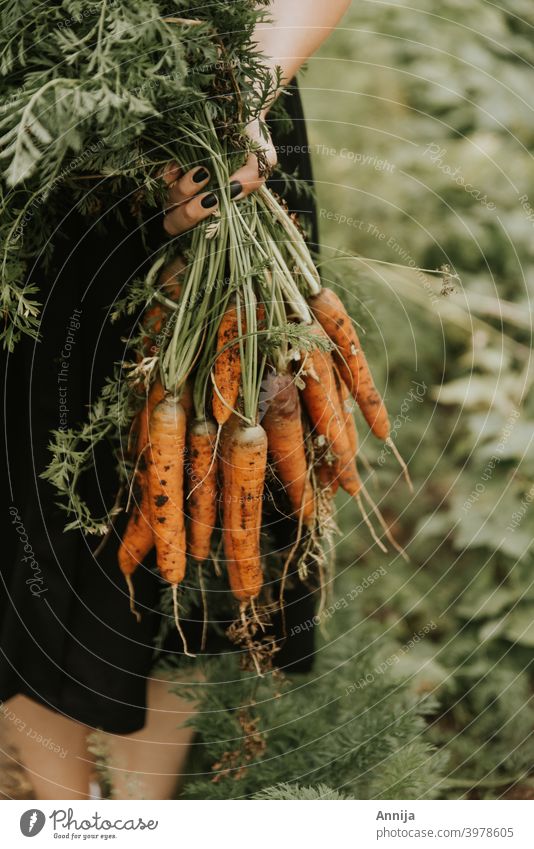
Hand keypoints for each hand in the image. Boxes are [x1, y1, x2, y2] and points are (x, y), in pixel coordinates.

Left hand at [161, 119, 276, 236]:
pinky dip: (169, 174)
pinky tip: (181, 164)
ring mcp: (178, 181)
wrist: (239, 104)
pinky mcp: (168, 161)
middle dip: (190, 216)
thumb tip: (232, 191)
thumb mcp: (263, 160)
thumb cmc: (252, 139)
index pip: (197, 234)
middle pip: (176, 223)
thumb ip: (253, 178)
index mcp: (216, 205)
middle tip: (210, 199)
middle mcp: (194, 198)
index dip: (199, 230)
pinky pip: (158, 177)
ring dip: (184, 192)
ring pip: (169, 201)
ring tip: (202, 172)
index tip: (217, 212)